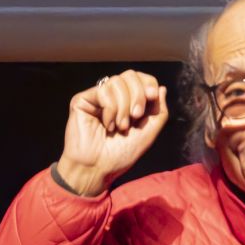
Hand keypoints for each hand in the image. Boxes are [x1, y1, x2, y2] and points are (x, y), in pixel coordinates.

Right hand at [56, 70, 168, 197]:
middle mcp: (113, 96)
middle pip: (130, 75)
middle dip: (138, 95)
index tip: (152, 96)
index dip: (148, 83)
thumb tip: (162, 88)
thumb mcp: (147, 134)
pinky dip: (110, 109)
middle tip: (135, 116)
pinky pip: (103, 91)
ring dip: (123, 106)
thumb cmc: (120, 155)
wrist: (98, 169)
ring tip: (120, 127)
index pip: (141, 79)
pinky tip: (107, 125)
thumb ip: (158, 112)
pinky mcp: (83, 100)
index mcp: (128, 102)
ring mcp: (97, 97)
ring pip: (117, 81)